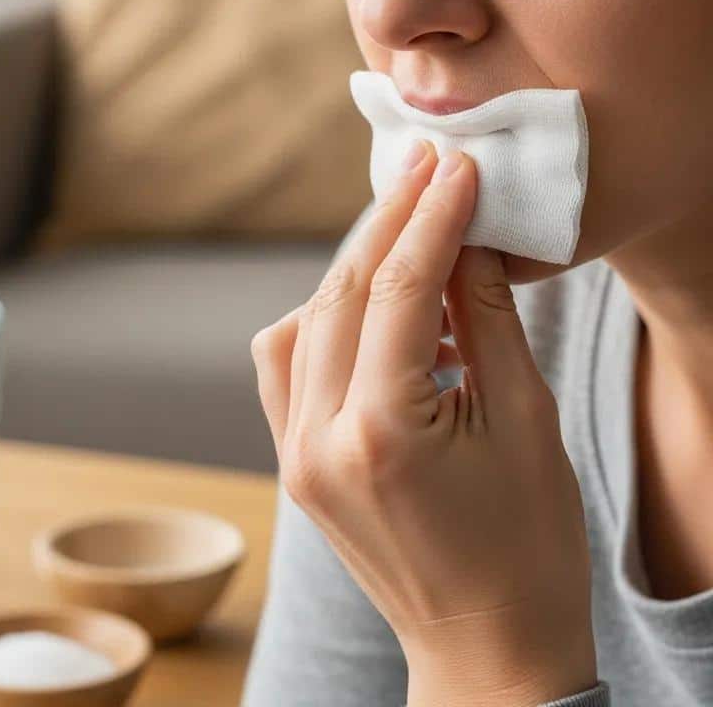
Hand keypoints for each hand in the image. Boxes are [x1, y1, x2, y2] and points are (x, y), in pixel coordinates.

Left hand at [250, 141, 597, 706]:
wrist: (485, 648)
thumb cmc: (527, 548)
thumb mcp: (527, 423)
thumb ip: (487, 319)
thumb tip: (466, 239)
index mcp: (380, 435)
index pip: (397, 291)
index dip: (430, 218)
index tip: (456, 167)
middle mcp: (316, 441)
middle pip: (339, 294)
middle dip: (386, 223)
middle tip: (425, 169)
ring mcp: (293, 454)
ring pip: (302, 321)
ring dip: (351, 269)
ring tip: (406, 233)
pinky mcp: (292, 461)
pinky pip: (286, 364)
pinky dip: (322, 318)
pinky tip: (368, 305)